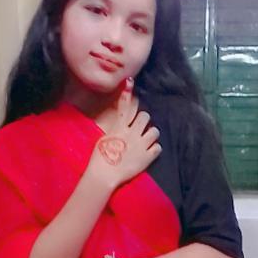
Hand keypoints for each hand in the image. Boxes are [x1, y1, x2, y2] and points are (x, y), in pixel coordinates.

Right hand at [85, 77, 161, 191]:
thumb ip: (114, 130)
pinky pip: (158, 148)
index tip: (130, 82)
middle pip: (145, 116)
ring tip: (147, 139)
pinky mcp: (147, 157)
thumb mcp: (104, 139)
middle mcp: (132, 134)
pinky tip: (149, 152)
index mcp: (119, 128)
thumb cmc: (99, 159)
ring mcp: (141, 145)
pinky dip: (155, 149)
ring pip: (155, 131)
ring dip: (152, 134)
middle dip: (144, 121)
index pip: (124, 107)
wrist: (104, 175)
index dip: (127, 93)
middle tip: (141, 128)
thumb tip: (119, 126)